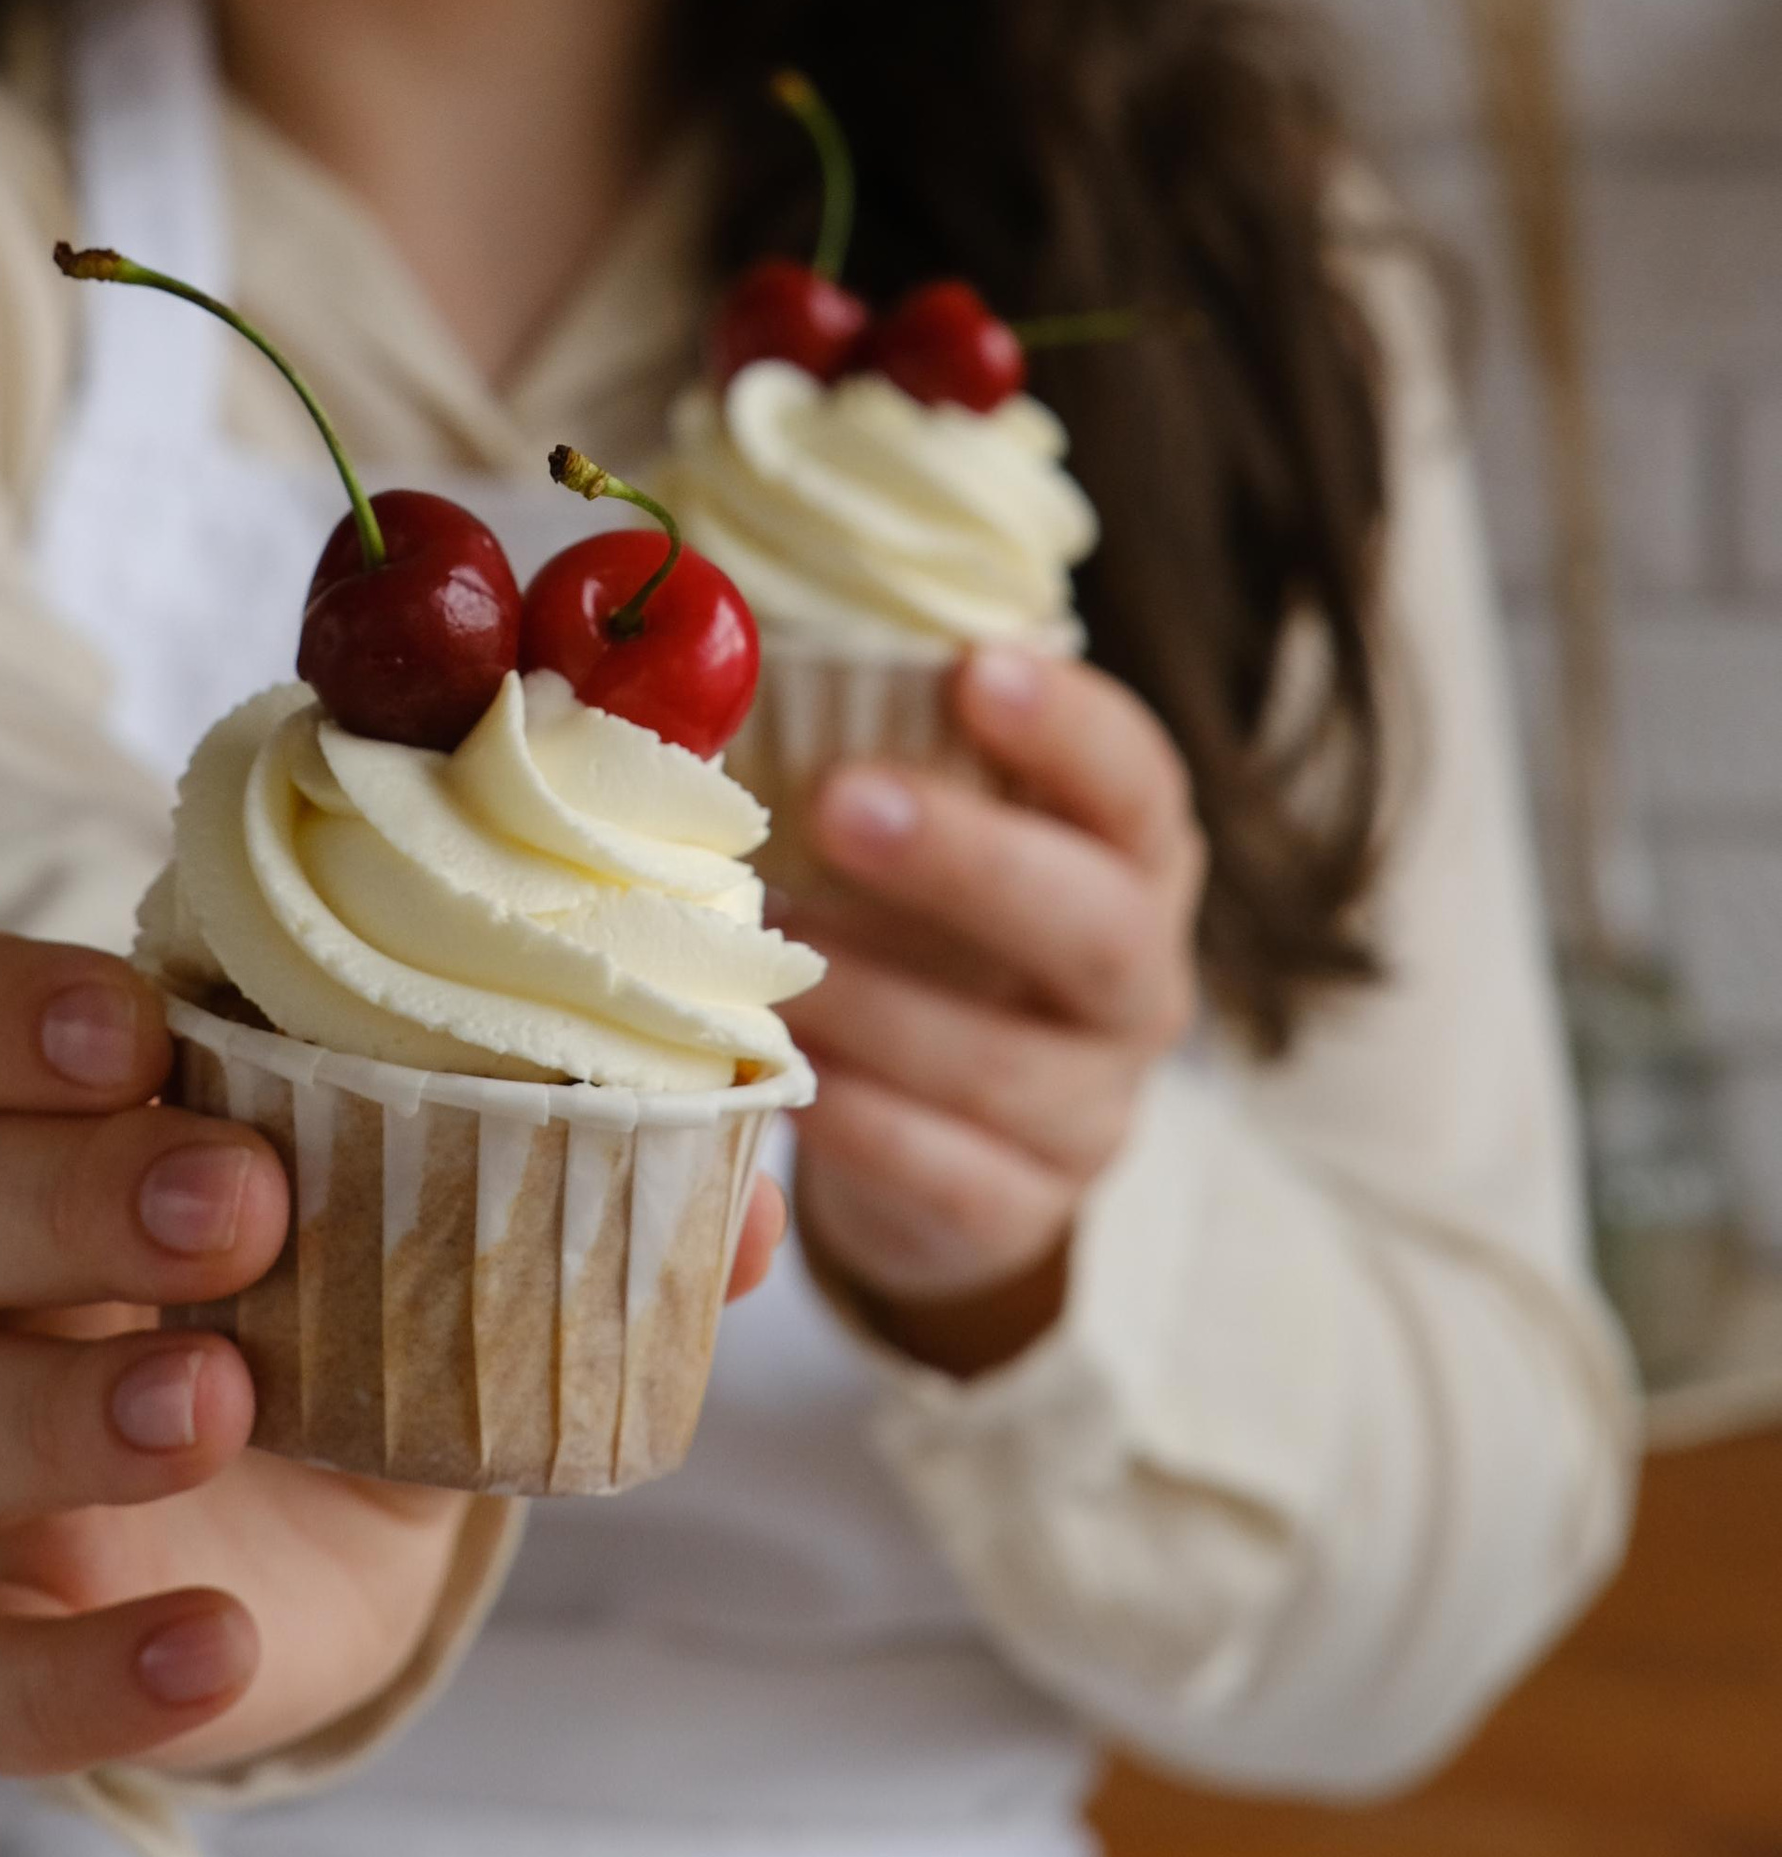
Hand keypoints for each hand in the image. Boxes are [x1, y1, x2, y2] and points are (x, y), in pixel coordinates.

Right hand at [0, 930, 785, 1777]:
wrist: (322, 1521)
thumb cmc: (352, 1291)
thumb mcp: (448, 1205)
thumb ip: (585, 1167)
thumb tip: (743, 1189)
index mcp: (56, 1118)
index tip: (133, 1019)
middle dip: (77, 1189)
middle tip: (243, 1199)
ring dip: (73, 1402)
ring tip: (224, 1397)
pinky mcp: (12, 1626)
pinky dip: (77, 1679)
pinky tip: (206, 1651)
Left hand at [784, 647, 1202, 1378]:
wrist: (943, 1137)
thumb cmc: (911, 925)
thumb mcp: (914, 831)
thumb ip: (872, 747)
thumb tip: (719, 646)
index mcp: (1127, 857)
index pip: (1136, 781)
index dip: (1068, 726)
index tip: (971, 668)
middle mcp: (1136, 979)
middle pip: (1098, 925)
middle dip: (969, 862)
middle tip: (842, 801)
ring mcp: (1092, 1108)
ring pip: (1010, 1065)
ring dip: (876, 1000)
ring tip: (764, 946)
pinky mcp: (1021, 1211)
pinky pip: (951, 1175)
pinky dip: (860, 1122)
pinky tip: (782, 1072)